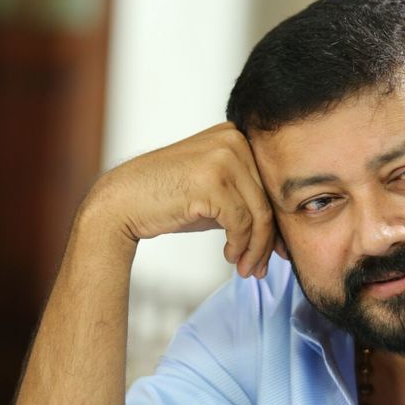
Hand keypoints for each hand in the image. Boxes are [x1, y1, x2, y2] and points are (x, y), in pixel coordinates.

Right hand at [86, 122, 276, 277]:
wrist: (122, 201)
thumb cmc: (169, 200)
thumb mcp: (216, 194)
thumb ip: (247, 201)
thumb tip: (282, 234)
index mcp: (237, 135)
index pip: (270, 184)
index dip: (277, 221)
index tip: (278, 252)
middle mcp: (233, 139)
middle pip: (268, 199)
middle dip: (268, 241)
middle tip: (260, 268)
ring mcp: (224, 157)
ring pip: (259, 214)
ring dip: (255, 249)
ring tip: (246, 269)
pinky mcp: (213, 180)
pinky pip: (241, 222)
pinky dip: (239, 245)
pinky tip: (229, 257)